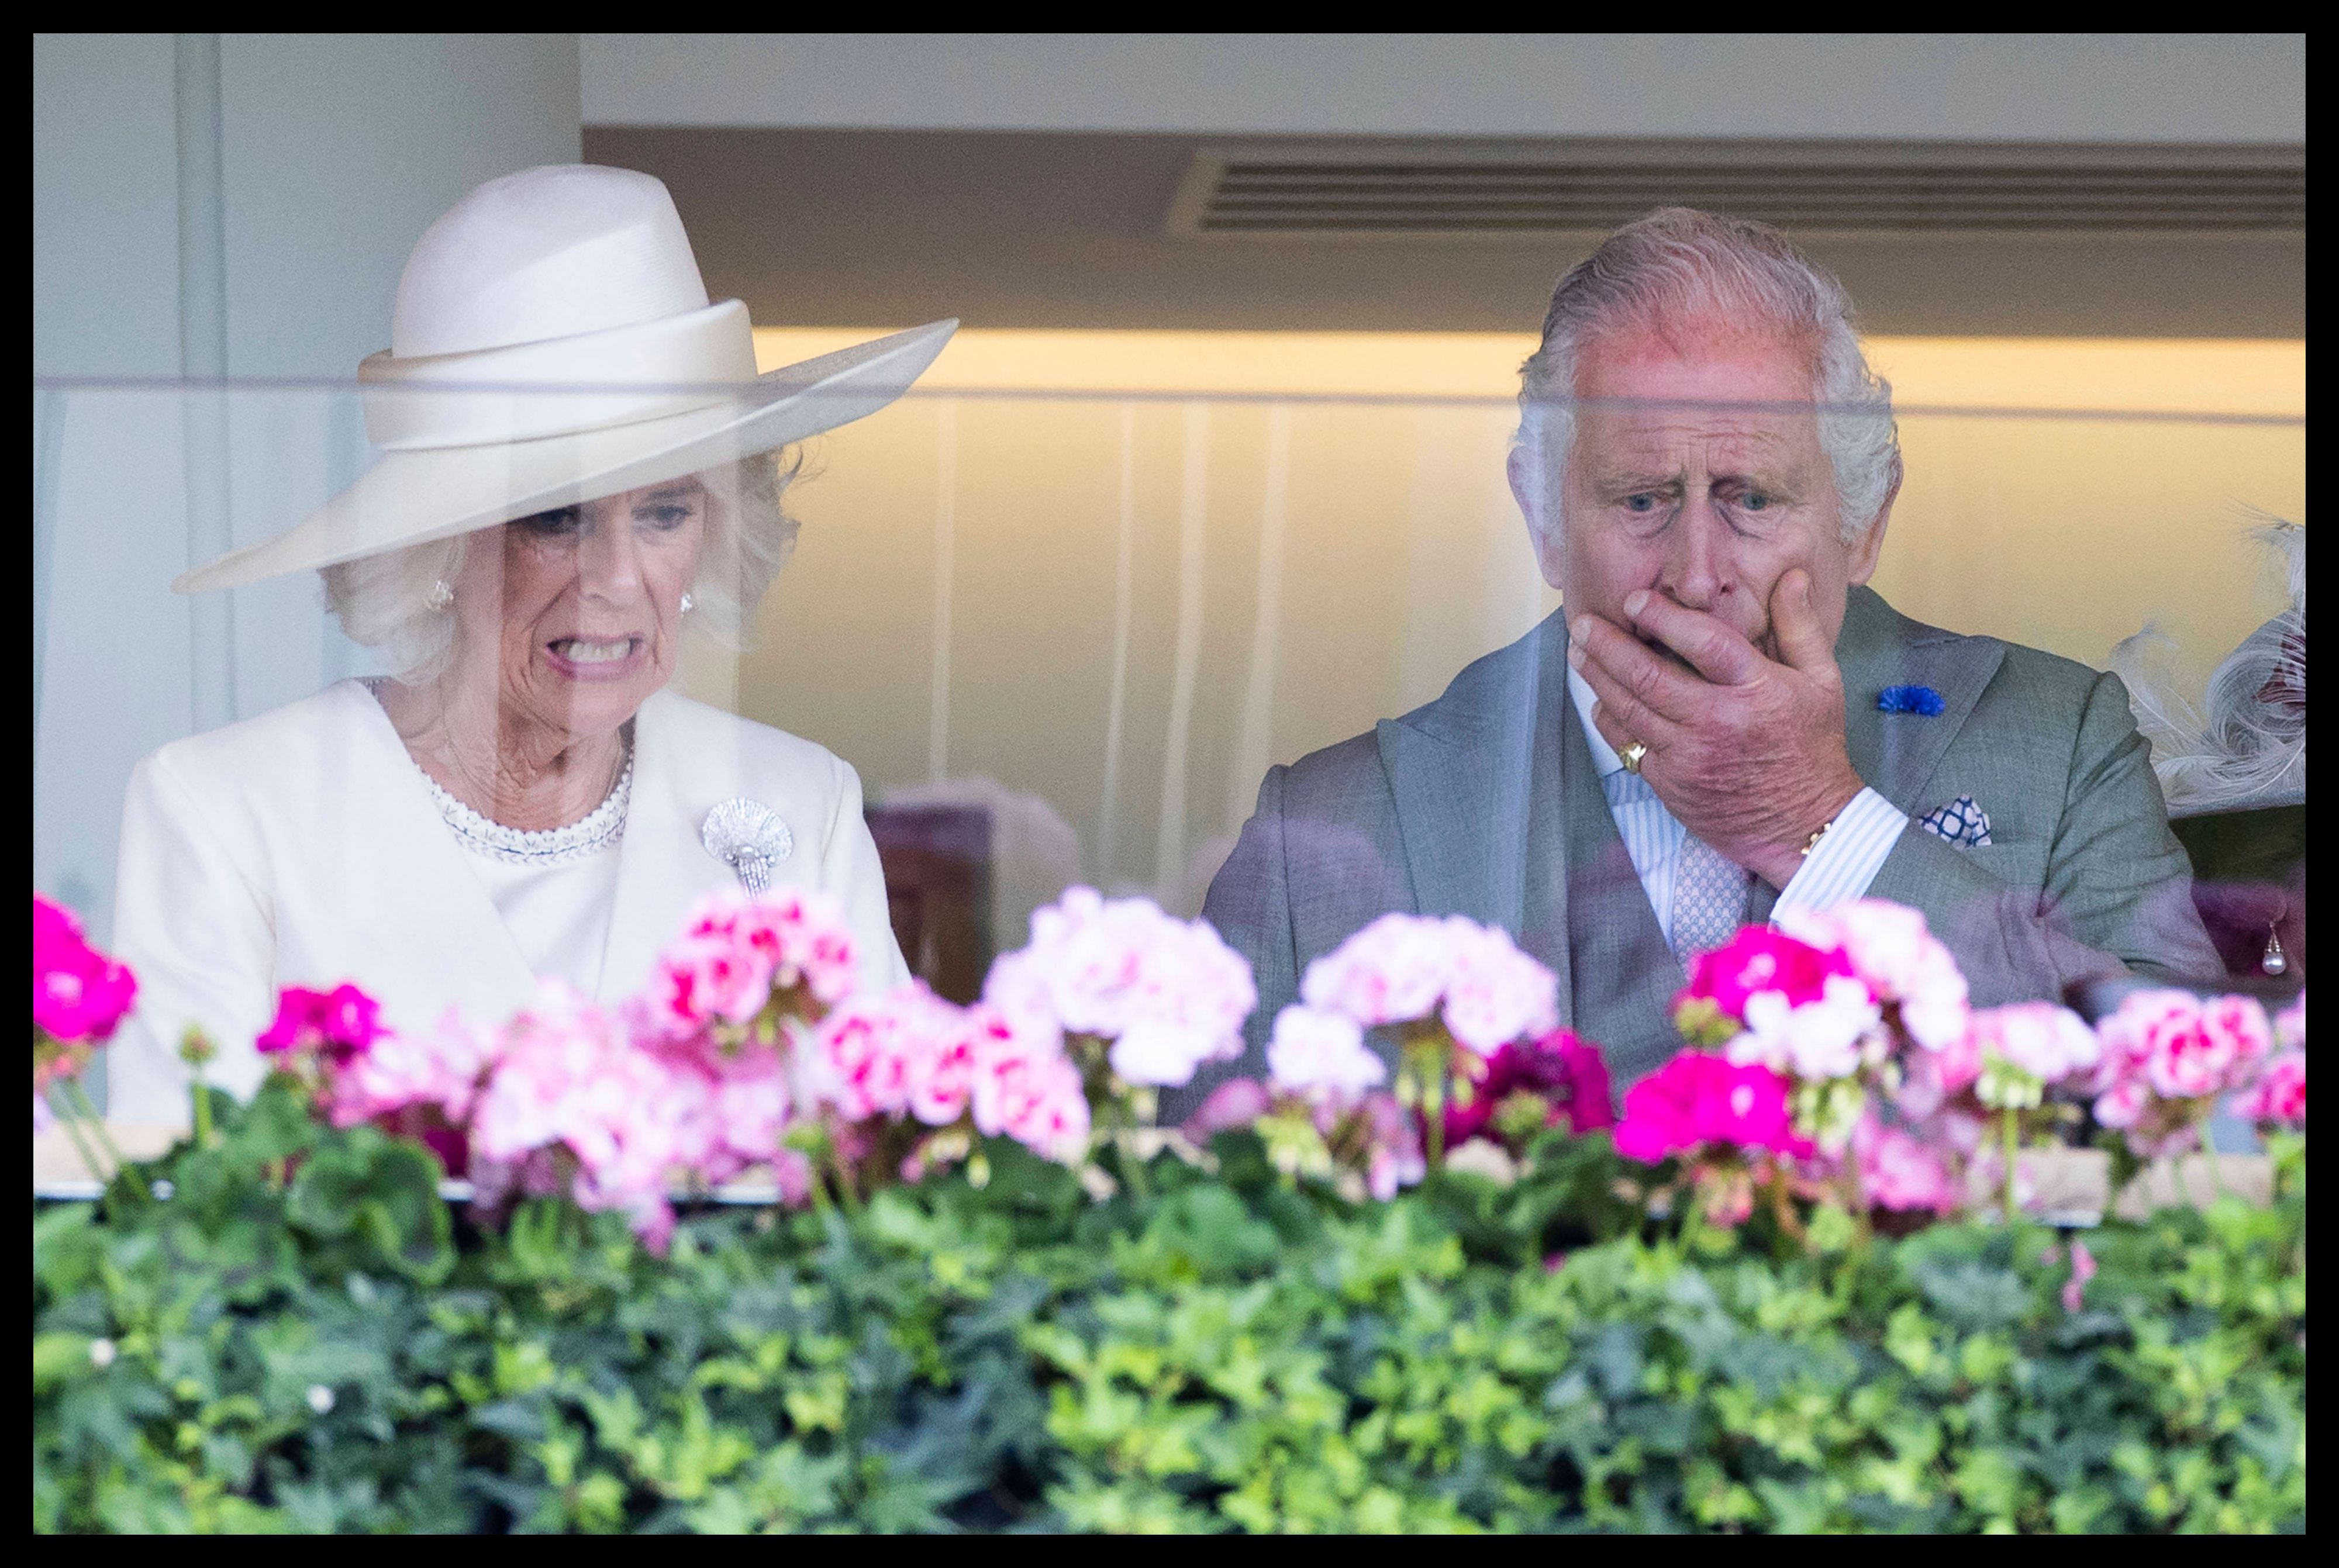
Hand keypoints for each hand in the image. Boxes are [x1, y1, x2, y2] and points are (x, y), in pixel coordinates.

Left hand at [1568, 570, 1864, 888]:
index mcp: (1756, 690)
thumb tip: (1792, 577)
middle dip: (1608, 646)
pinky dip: (1609, 720)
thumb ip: (1799, 627)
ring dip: (1598, 678)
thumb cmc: (1812, 747)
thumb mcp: (1822, 681)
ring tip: (1578, 652)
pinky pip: (1628, 746)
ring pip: (1629, 709)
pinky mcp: (1670, 784)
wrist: (1804, 826)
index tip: (1635, 600)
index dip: (1664, 618)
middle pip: (1648, 676)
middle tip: (1582, 624)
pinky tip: (1599, 700)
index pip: (1703, 643)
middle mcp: (1717, 722)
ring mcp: (1689, 756)